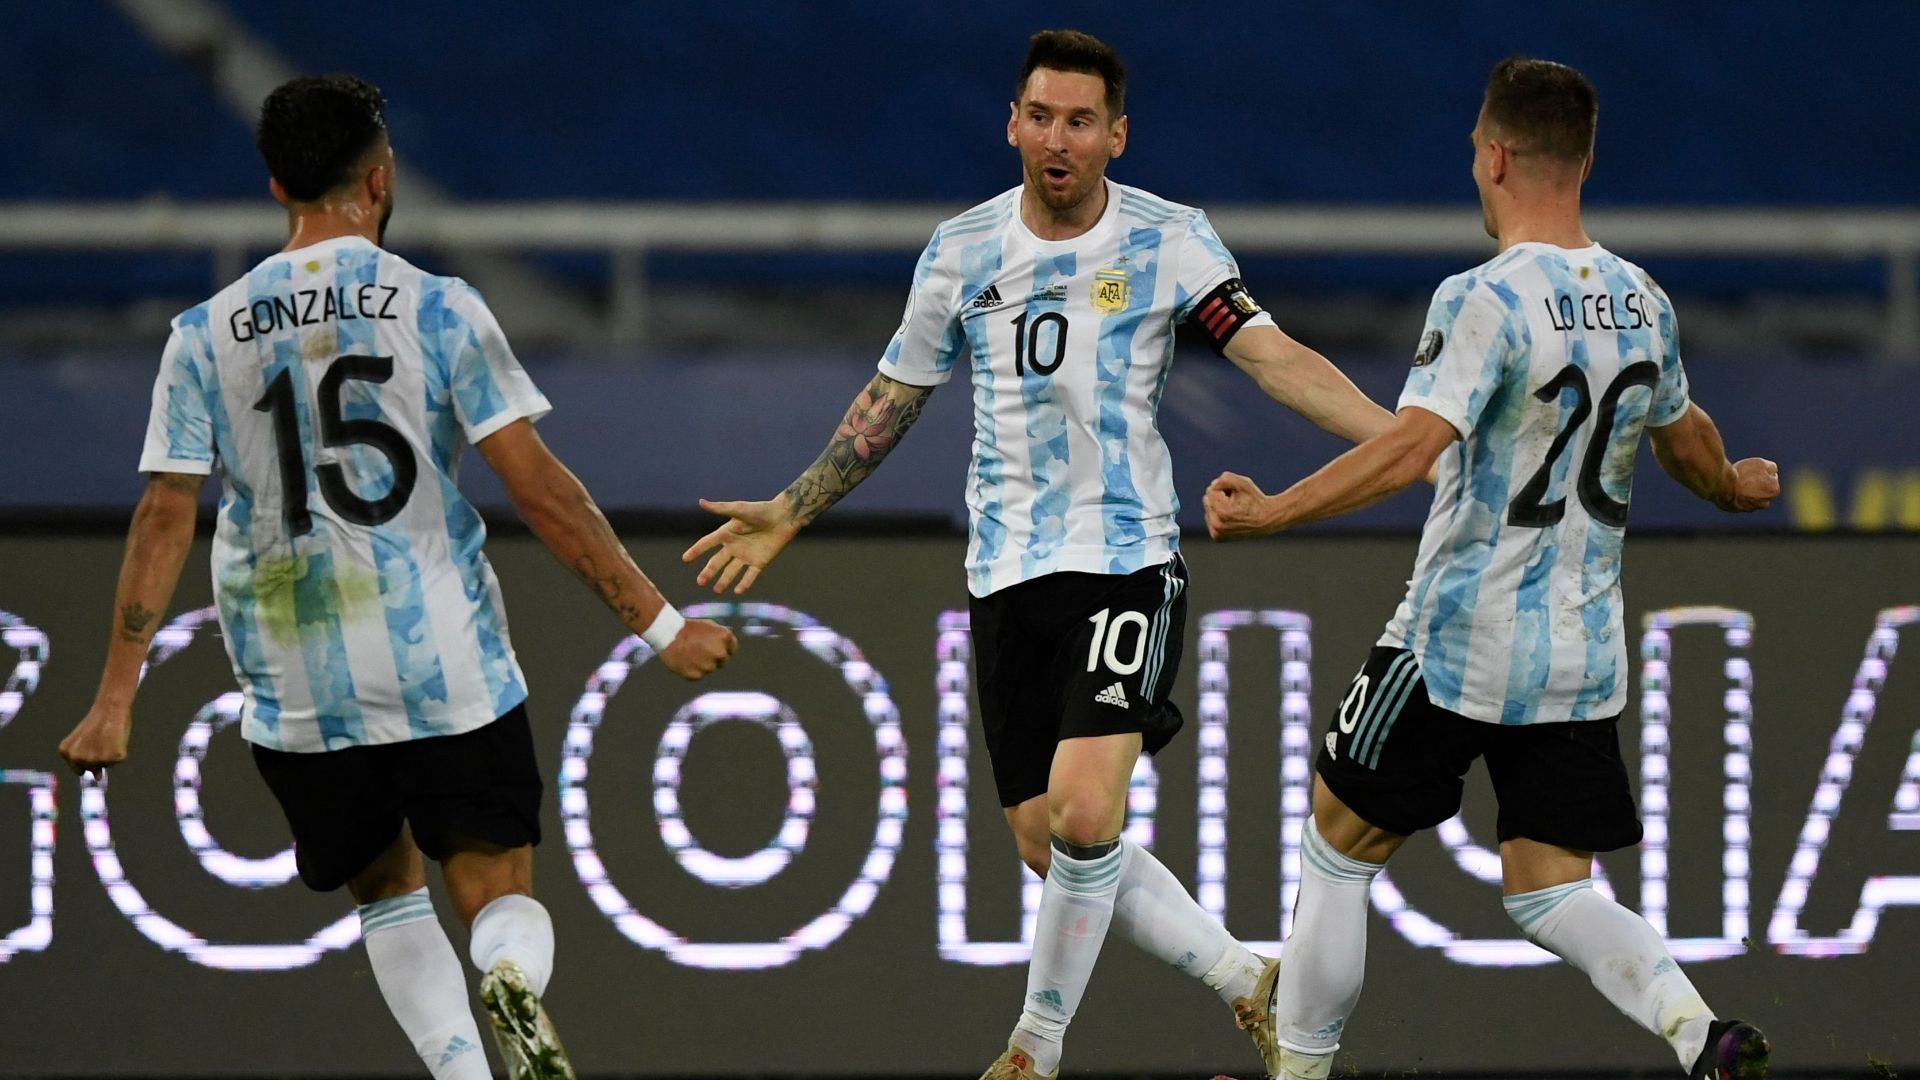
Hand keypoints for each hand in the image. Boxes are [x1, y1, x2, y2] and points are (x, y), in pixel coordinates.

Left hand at [59, 705, 131, 778]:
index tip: (93, 746)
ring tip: (109, 738)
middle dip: (99, 758)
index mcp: (66, 753)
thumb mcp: (83, 740)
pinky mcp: (111, 758)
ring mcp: (94, 760)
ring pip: (106, 765)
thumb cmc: (97, 721)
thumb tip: (98, 778)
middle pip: (93, 769)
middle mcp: (78, 759)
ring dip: (110, 755)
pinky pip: (118, 760)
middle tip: (102, 740)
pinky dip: (120, 751)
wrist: (110, 709)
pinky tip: (116, 739)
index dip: (89, 758)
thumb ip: (85, 759)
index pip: (80, 769)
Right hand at [656, 618, 738, 679]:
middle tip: (700, 650)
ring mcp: (709, 665)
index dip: (724, 648)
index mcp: (725, 637)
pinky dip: (692, 670)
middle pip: (723, 661)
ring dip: (702, 664)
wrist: (668, 634)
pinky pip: (698, 675)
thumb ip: (721, 637)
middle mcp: (720, 653)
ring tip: (689, 653)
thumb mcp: (709, 626)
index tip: (716, 647)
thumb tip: (728, 646)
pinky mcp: (696, 675)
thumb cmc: (687, 628)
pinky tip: (685, 661)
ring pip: (709, 669)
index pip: (732, 649)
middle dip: (714, 657)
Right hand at [682, 498, 800, 594]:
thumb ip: (720, 508)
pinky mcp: (760, 562)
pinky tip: (738, 591)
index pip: (707, 544)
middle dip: (708, 572)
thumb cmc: (761, 510)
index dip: (696, 551)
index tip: (685, 559)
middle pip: (717, 562)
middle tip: (700, 582)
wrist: (784, 517)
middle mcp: (735, 546)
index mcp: (727, 533)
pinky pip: (750, 575)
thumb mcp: (739, 509)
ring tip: (717, 591)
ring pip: (732, 572)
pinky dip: (745, 583)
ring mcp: (747, 555)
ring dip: (724, 581)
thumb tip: (700, 502)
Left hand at [1203, 472, 1277, 540]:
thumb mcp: (1243, 483)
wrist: (1266, 521)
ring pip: (1208, 509)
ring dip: (1219, 506)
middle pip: (1207, 499)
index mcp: (1222, 512)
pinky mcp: (1217, 537)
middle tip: (1236, 503)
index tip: (1236, 495)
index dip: (1224, 489)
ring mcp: (1217, 533)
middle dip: (1220, 497)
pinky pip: (1210, 518)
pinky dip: (1218, 515)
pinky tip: (1230, 517)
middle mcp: (1217, 525)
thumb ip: (1225, 478)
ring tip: (1235, 510)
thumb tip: (1212, 486)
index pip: (1211, 490)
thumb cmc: (1255, 500)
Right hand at [1721, 457, 1779, 511]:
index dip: (1761, 472)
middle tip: (1744, 476)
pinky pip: (1738, 501)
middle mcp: (1764, 503)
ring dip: (1746, 491)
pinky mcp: (1737, 510)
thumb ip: (1771, 468)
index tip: (1752, 471)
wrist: (1722, 485)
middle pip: (1762, 489)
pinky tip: (1730, 488)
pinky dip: (1736, 496)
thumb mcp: (1761, 463)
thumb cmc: (1742, 473)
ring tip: (1736, 482)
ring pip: (1750, 497)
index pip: (1771, 477)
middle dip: (1756, 484)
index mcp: (1774, 490)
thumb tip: (1772, 472)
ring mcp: (1750, 508)